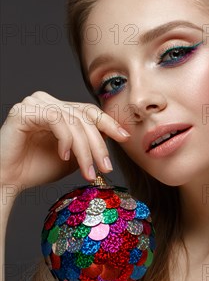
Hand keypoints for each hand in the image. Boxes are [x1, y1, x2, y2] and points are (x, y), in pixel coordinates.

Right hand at [0, 91, 129, 190]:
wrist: (9, 179)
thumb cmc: (37, 168)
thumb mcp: (73, 156)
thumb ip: (89, 144)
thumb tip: (113, 136)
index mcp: (59, 109)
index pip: (89, 112)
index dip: (109, 123)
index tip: (125, 137)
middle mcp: (47, 101)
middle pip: (84, 117)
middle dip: (99, 144)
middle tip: (106, 167)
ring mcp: (35, 103)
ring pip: (73, 121)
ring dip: (85, 149)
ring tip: (88, 171)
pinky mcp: (24, 111)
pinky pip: (55, 120)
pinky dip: (65, 139)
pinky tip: (64, 156)